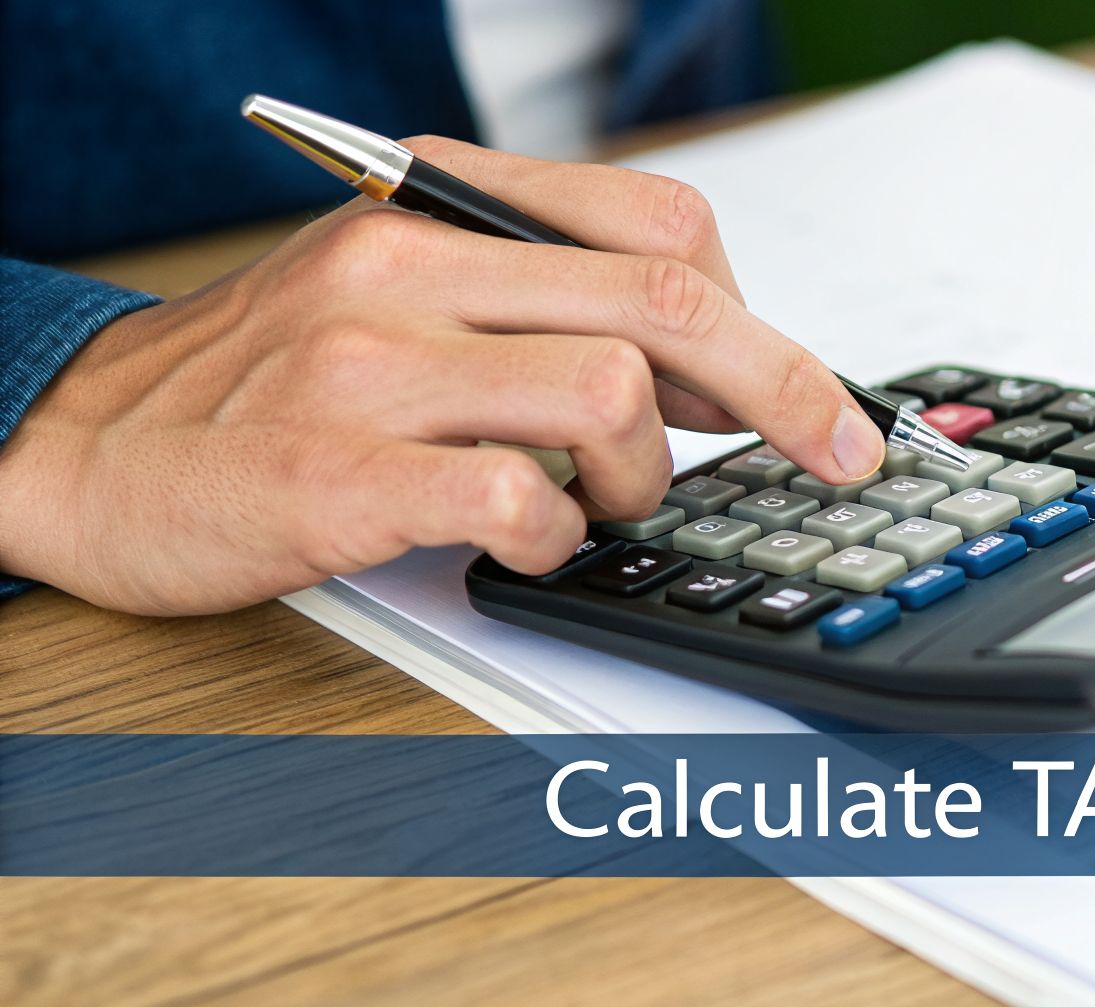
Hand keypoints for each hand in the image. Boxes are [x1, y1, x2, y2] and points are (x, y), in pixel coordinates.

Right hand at [0, 138, 884, 614]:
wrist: (89, 446)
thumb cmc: (272, 380)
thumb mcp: (408, 296)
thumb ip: (549, 308)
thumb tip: (713, 375)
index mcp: (442, 209)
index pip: (662, 227)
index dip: (761, 318)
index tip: (807, 391)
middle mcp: (410, 268)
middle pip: (667, 300)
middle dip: (786, 390)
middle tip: (836, 453)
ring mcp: (369, 367)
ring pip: (609, 393)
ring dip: (647, 476)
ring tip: (601, 507)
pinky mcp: (336, 474)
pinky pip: (514, 497)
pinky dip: (556, 536)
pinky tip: (529, 540)